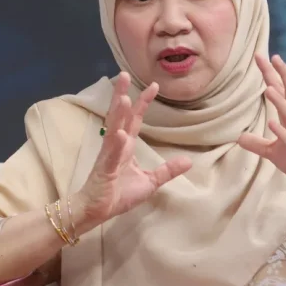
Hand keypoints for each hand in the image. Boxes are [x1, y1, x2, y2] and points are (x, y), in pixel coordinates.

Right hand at [76, 72, 191, 223]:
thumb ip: (167, 170)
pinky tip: (121, 133)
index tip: (154, 85)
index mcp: (126, 146)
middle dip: (122, 95)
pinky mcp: (104, 169)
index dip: (143, 102)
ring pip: (113, 129)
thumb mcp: (149, 182)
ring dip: (117, 113)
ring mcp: (108, 155)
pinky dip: (116, 144)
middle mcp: (116, 145)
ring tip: (122, 96)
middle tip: (124, 74)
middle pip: (120, 115)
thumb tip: (189, 161)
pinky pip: (110, 155)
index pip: (135, 119)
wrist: (96, 211)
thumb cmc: (118, 195)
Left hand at [237, 54, 285, 208]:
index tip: (262, 56)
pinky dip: (282, 132)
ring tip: (267, 88)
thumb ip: (258, 144)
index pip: (281, 92)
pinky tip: (271, 124)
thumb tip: (238, 137)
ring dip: (280, 102)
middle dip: (281, 75)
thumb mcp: (274, 153)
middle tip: (270, 57)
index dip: (272, 75)